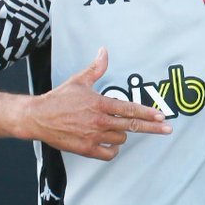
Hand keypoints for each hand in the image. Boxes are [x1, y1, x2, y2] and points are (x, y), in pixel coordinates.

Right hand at [20, 48, 170, 160]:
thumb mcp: (79, 80)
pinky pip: (109, 154)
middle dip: (152, 127)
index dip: (148, 113)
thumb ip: (96, 68)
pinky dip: (113, 150)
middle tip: (168, 129)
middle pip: (132, 126)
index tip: (162, 116)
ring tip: (115, 127)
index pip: (130, 109)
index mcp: (100, 104)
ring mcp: (93, 137)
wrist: (37, 118)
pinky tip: (111, 142)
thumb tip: (104, 50)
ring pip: (121, 138)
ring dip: (123, 133)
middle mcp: (99, 121)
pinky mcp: (86, 149)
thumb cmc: (59, 98)